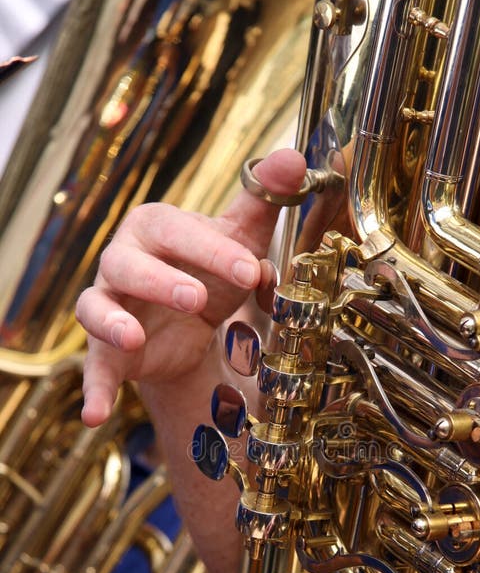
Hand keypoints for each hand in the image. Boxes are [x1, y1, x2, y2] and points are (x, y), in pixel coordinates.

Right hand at [76, 148, 306, 427]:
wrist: (191, 321)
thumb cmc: (212, 270)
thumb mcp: (238, 240)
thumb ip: (261, 201)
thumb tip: (293, 157)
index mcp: (155, 227)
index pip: (176, 231)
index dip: (209, 250)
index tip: (249, 272)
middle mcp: (123, 262)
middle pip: (127, 265)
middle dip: (160, 281)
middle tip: (197, 299)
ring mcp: (110, 306)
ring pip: (96, 307)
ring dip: (111, 323)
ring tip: (133, 339)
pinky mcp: (108, 350)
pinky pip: (93, 368)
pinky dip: (93, 390)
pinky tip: (94, 416)